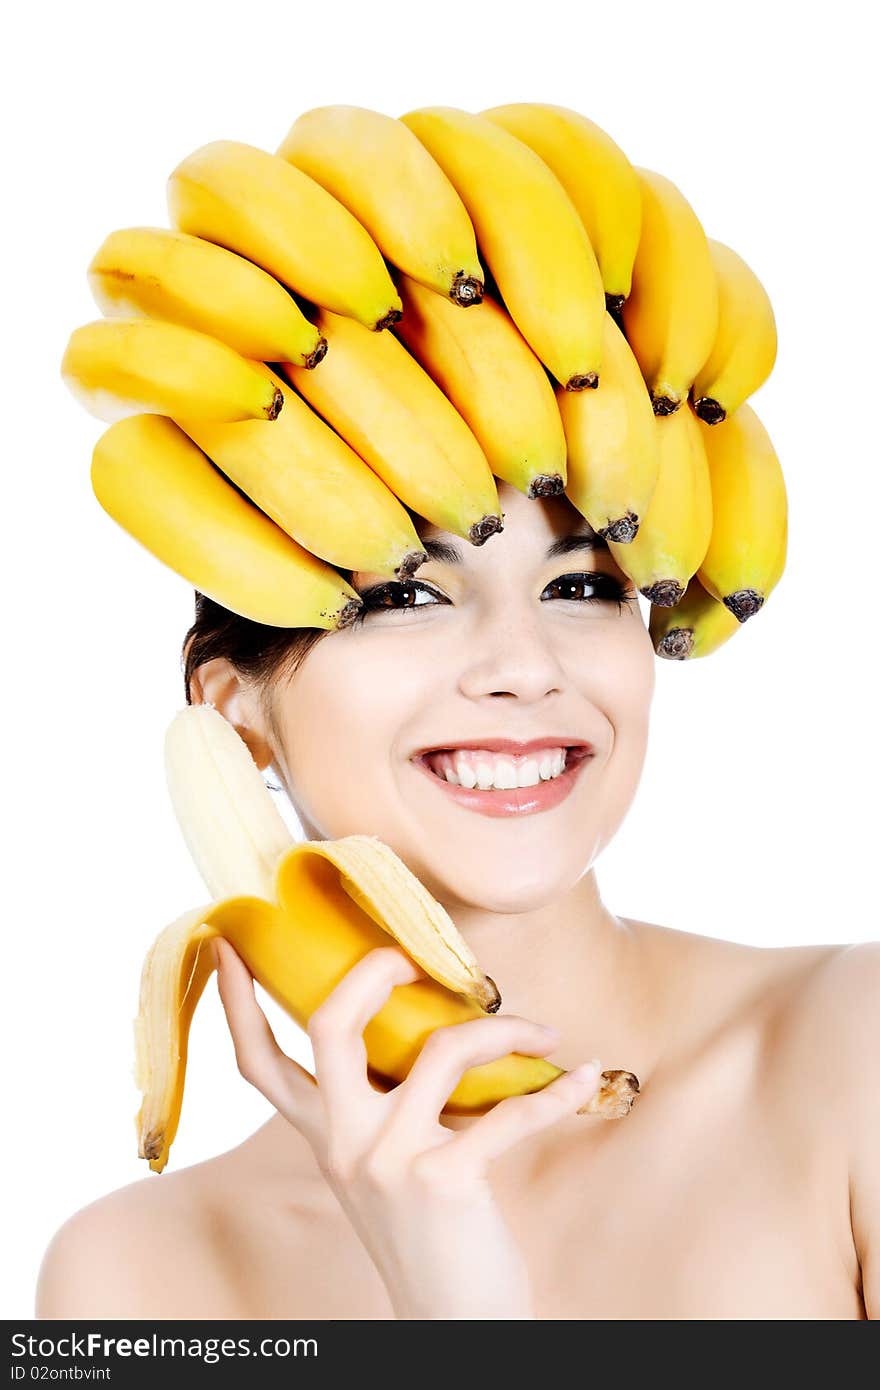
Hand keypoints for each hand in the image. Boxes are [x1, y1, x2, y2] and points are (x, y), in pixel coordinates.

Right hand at [212, 937, 601, 1319]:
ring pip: (441, 1049)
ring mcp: (390, 1160)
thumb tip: (424, 1028)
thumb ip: (380, 1107)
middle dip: (371, 971)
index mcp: (325, 1135)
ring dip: (505, 1029)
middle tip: (413, 955)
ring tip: (544, 1034)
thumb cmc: (430, 1235)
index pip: (259, 1065)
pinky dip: (558, 1092)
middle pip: (329, 1027)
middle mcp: (345, 1143)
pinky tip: (584, 1079)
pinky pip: (511, 1112)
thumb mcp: (382, 1168)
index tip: (229, 944)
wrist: (454, 1323)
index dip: (238, 1002)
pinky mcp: (445, 1180)